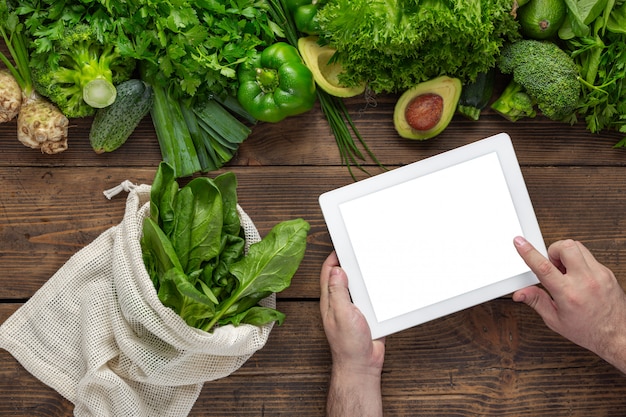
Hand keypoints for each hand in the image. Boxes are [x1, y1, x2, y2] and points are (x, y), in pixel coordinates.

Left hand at [320, 251, 384, 416]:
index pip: (328, 273)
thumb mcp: (341, 313)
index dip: (334, 257)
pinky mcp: (366, 316)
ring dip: (364, 277)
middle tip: (359, 250)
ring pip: (358, 287)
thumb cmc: (348, 344)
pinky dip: (375, 292)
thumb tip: (336, 270)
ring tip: (371, 264)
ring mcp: (353, 309)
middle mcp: (340, 303)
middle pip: (343, 277)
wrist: (362, 365)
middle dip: (350, 263)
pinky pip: (370, 299)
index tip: (342, 245)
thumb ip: (338, 291)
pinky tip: (382, 286)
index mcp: (330, 300)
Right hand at [513, 236, 625, 372]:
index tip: (520, 243)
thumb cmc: (589, 330)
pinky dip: (578, 261)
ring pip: (578, 246)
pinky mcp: (607, 273)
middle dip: (553, 250)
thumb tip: (520, 293)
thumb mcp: (555, 320)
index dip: (528, 252)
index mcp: (568, 294)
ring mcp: (599, 275)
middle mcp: (585, 281)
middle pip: (565, 247)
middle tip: (552, 264)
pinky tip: (577, 276)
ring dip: (566, 254)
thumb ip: (536, 301)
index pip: (544, 267)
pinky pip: (589, 256)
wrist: (618, 335)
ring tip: (565, 270)